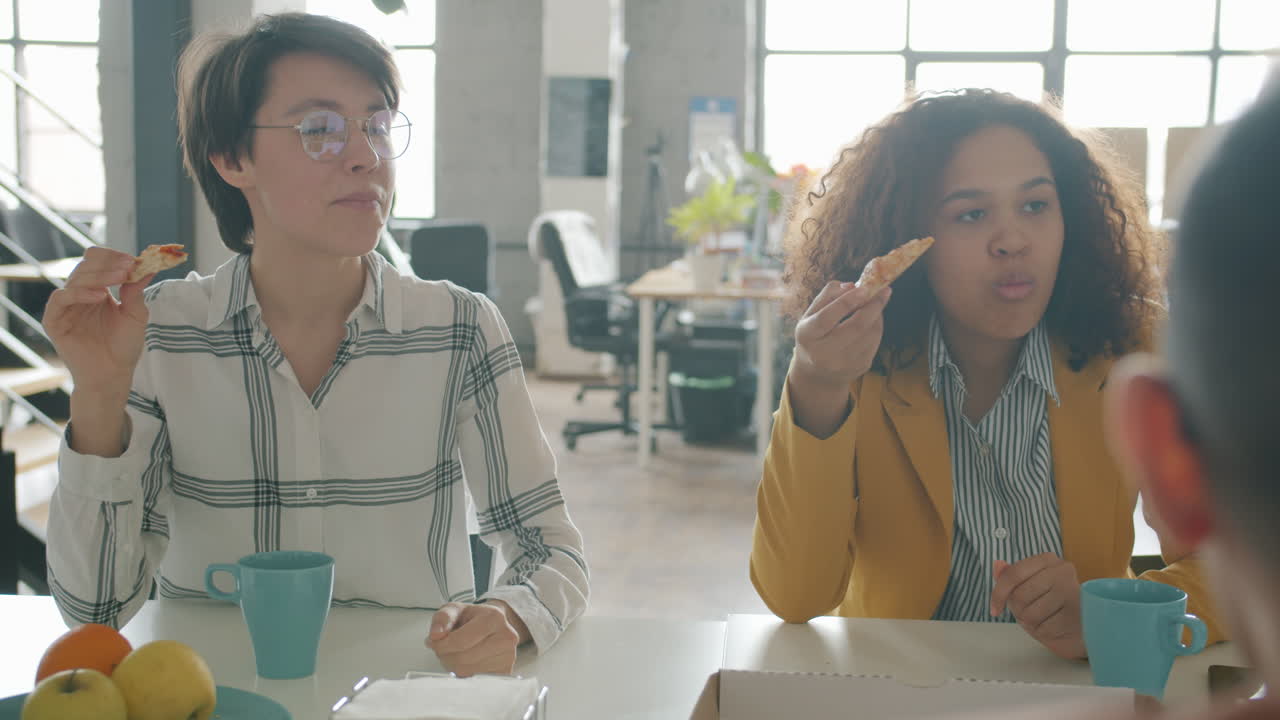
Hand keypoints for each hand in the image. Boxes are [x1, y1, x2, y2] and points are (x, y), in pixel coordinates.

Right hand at [43, 247, 150, 395]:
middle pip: (86, 266)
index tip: (134, 259)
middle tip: (128, 266)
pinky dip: (79, 294)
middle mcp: (80, 295)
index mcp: (98, 290)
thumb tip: (147, 267)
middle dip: (109, 265)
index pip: (98, 262)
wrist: (112, 375)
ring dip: (99, 276)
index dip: (114, 257)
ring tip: (120, 278)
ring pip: (75, 279)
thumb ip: (136, 291)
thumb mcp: (135, 315)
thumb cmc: (124, 346)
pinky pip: (60, 299)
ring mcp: (66, 307)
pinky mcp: (54, 320)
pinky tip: (100, 296)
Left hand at [426, 600, 528, 676]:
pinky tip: (467, 661)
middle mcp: (507, 637)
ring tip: (456, 652)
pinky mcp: (506, 671)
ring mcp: (509, 656)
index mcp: (494, 617)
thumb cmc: (471, 618)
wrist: (492, 624)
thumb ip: (442, 619)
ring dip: (453, 665)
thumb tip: (436, 636)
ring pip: (467, 671)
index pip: (461, 641)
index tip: (433, 642)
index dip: (441, 645)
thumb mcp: (454, 610)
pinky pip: (475, 679)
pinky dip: (465, 672)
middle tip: (443, 648)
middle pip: (463, 658)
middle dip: (446, 655)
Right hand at [787, 282, 889, 435]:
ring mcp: (843, 364)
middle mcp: (824, 354)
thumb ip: (828, 295)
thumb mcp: (811, 314)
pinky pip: (875, 342)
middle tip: (884, 290)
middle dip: (873, 306)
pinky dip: (877, 326)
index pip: (826, 318)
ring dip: (877, 315)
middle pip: (855, 327)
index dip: (847, 302)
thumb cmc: (814, 336)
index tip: (864, 288)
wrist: (818, 373)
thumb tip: (852, 286)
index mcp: (807, 336)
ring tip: (876, 303)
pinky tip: (873, 319)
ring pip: (870, 333)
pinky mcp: (860, 368)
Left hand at [991, 555, 1085, 659]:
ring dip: (1032, 623)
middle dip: (1019, 611)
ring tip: (1047, 619)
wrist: (1083, 629)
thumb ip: (1011, 579)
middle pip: (1019, 596)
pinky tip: (1057, 626)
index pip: (1013, 574)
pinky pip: (1045, 628)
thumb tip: (997, 565)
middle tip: (1033, 613)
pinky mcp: (1078, 613)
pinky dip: (1045, 632)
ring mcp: (1072, 590)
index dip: (998, 594)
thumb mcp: (1027, 591)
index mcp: (1047, 560)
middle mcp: (1062, 570)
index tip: (994, 610)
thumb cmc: (1052, 608)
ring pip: (1030, 614)